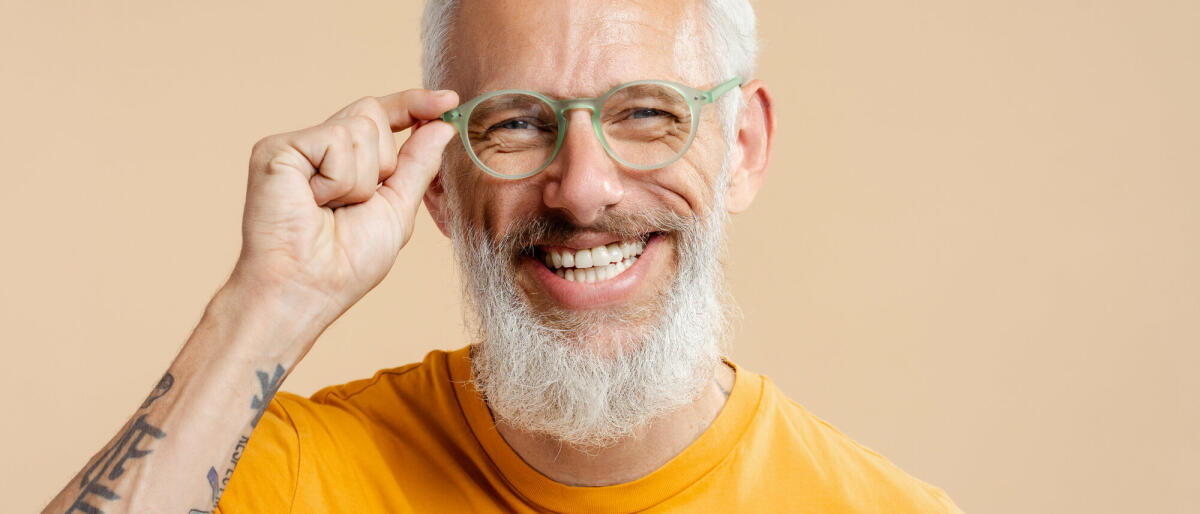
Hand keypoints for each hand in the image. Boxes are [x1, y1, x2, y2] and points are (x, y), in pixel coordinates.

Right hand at [231, 89, 459, 320]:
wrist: (308, 287)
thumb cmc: (347, 262)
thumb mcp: (397, 208)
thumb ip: (418, 164)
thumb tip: (442, 125)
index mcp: (344, 161)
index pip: (382, 116)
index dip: (415, 104)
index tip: (450, 99)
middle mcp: (318, 147)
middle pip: (373, 113)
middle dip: (385, 162)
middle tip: (356, 204)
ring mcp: (296, 146)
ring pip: (361, 127)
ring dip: (362, 180)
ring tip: (332, 208)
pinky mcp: (276, 148)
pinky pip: (336, 140)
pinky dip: (338, 180)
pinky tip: (314, 202)